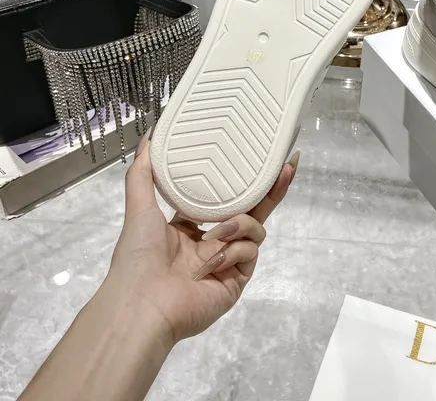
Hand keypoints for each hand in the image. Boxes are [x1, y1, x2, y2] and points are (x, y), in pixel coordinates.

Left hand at [103, 133, 298, 345]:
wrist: (143, 304)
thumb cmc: (139, 257)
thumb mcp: (139, 209)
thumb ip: (143, 175)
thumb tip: (147, 139)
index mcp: (190, 228)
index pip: (224, 199)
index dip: (241, 181)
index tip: (258, 157)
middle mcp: (213, 242)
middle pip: (252, 210)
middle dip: (271, 189)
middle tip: (288, 165)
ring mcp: (228, 261)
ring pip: (254, 230)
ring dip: (241, 224)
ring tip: (219, 233)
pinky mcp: (237, 279)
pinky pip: (250, 253)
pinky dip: (234, 251)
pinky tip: (213, 261)